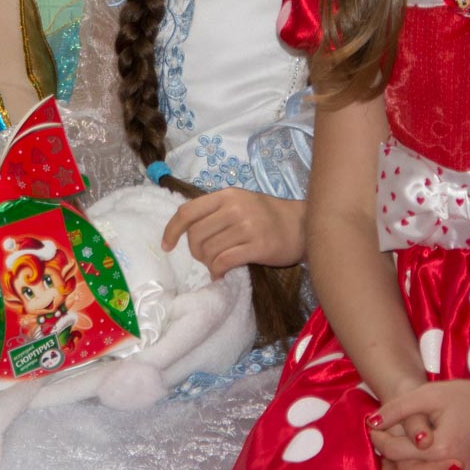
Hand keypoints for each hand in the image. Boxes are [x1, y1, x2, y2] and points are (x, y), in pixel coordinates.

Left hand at [160, 189, 304, 277]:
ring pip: (210, 250)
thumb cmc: (267, 215)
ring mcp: (247, 226)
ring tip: (217, 265)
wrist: (302, 225)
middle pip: (196, 235)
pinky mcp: (258, 246)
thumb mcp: (240, 202)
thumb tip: (186, 230)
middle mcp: (235, 208)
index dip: (172, 230)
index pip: (188, 211)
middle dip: (195, 251)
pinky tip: (222, 274)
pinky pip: (225, 262)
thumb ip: (215, 210)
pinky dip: (218, 272)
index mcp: (226, 195)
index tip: (166, 245)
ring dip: (208, 263)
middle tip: (206, 258)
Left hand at [371, 378, 469, 469]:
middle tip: (383, 448)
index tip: (373, 428)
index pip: (396, 453)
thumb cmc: (462, 395)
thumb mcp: (427, 394)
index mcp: (441, 447)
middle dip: (389, 465)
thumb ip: (398, 408)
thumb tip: (371, 423)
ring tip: (395, 464)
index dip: (379, 439)